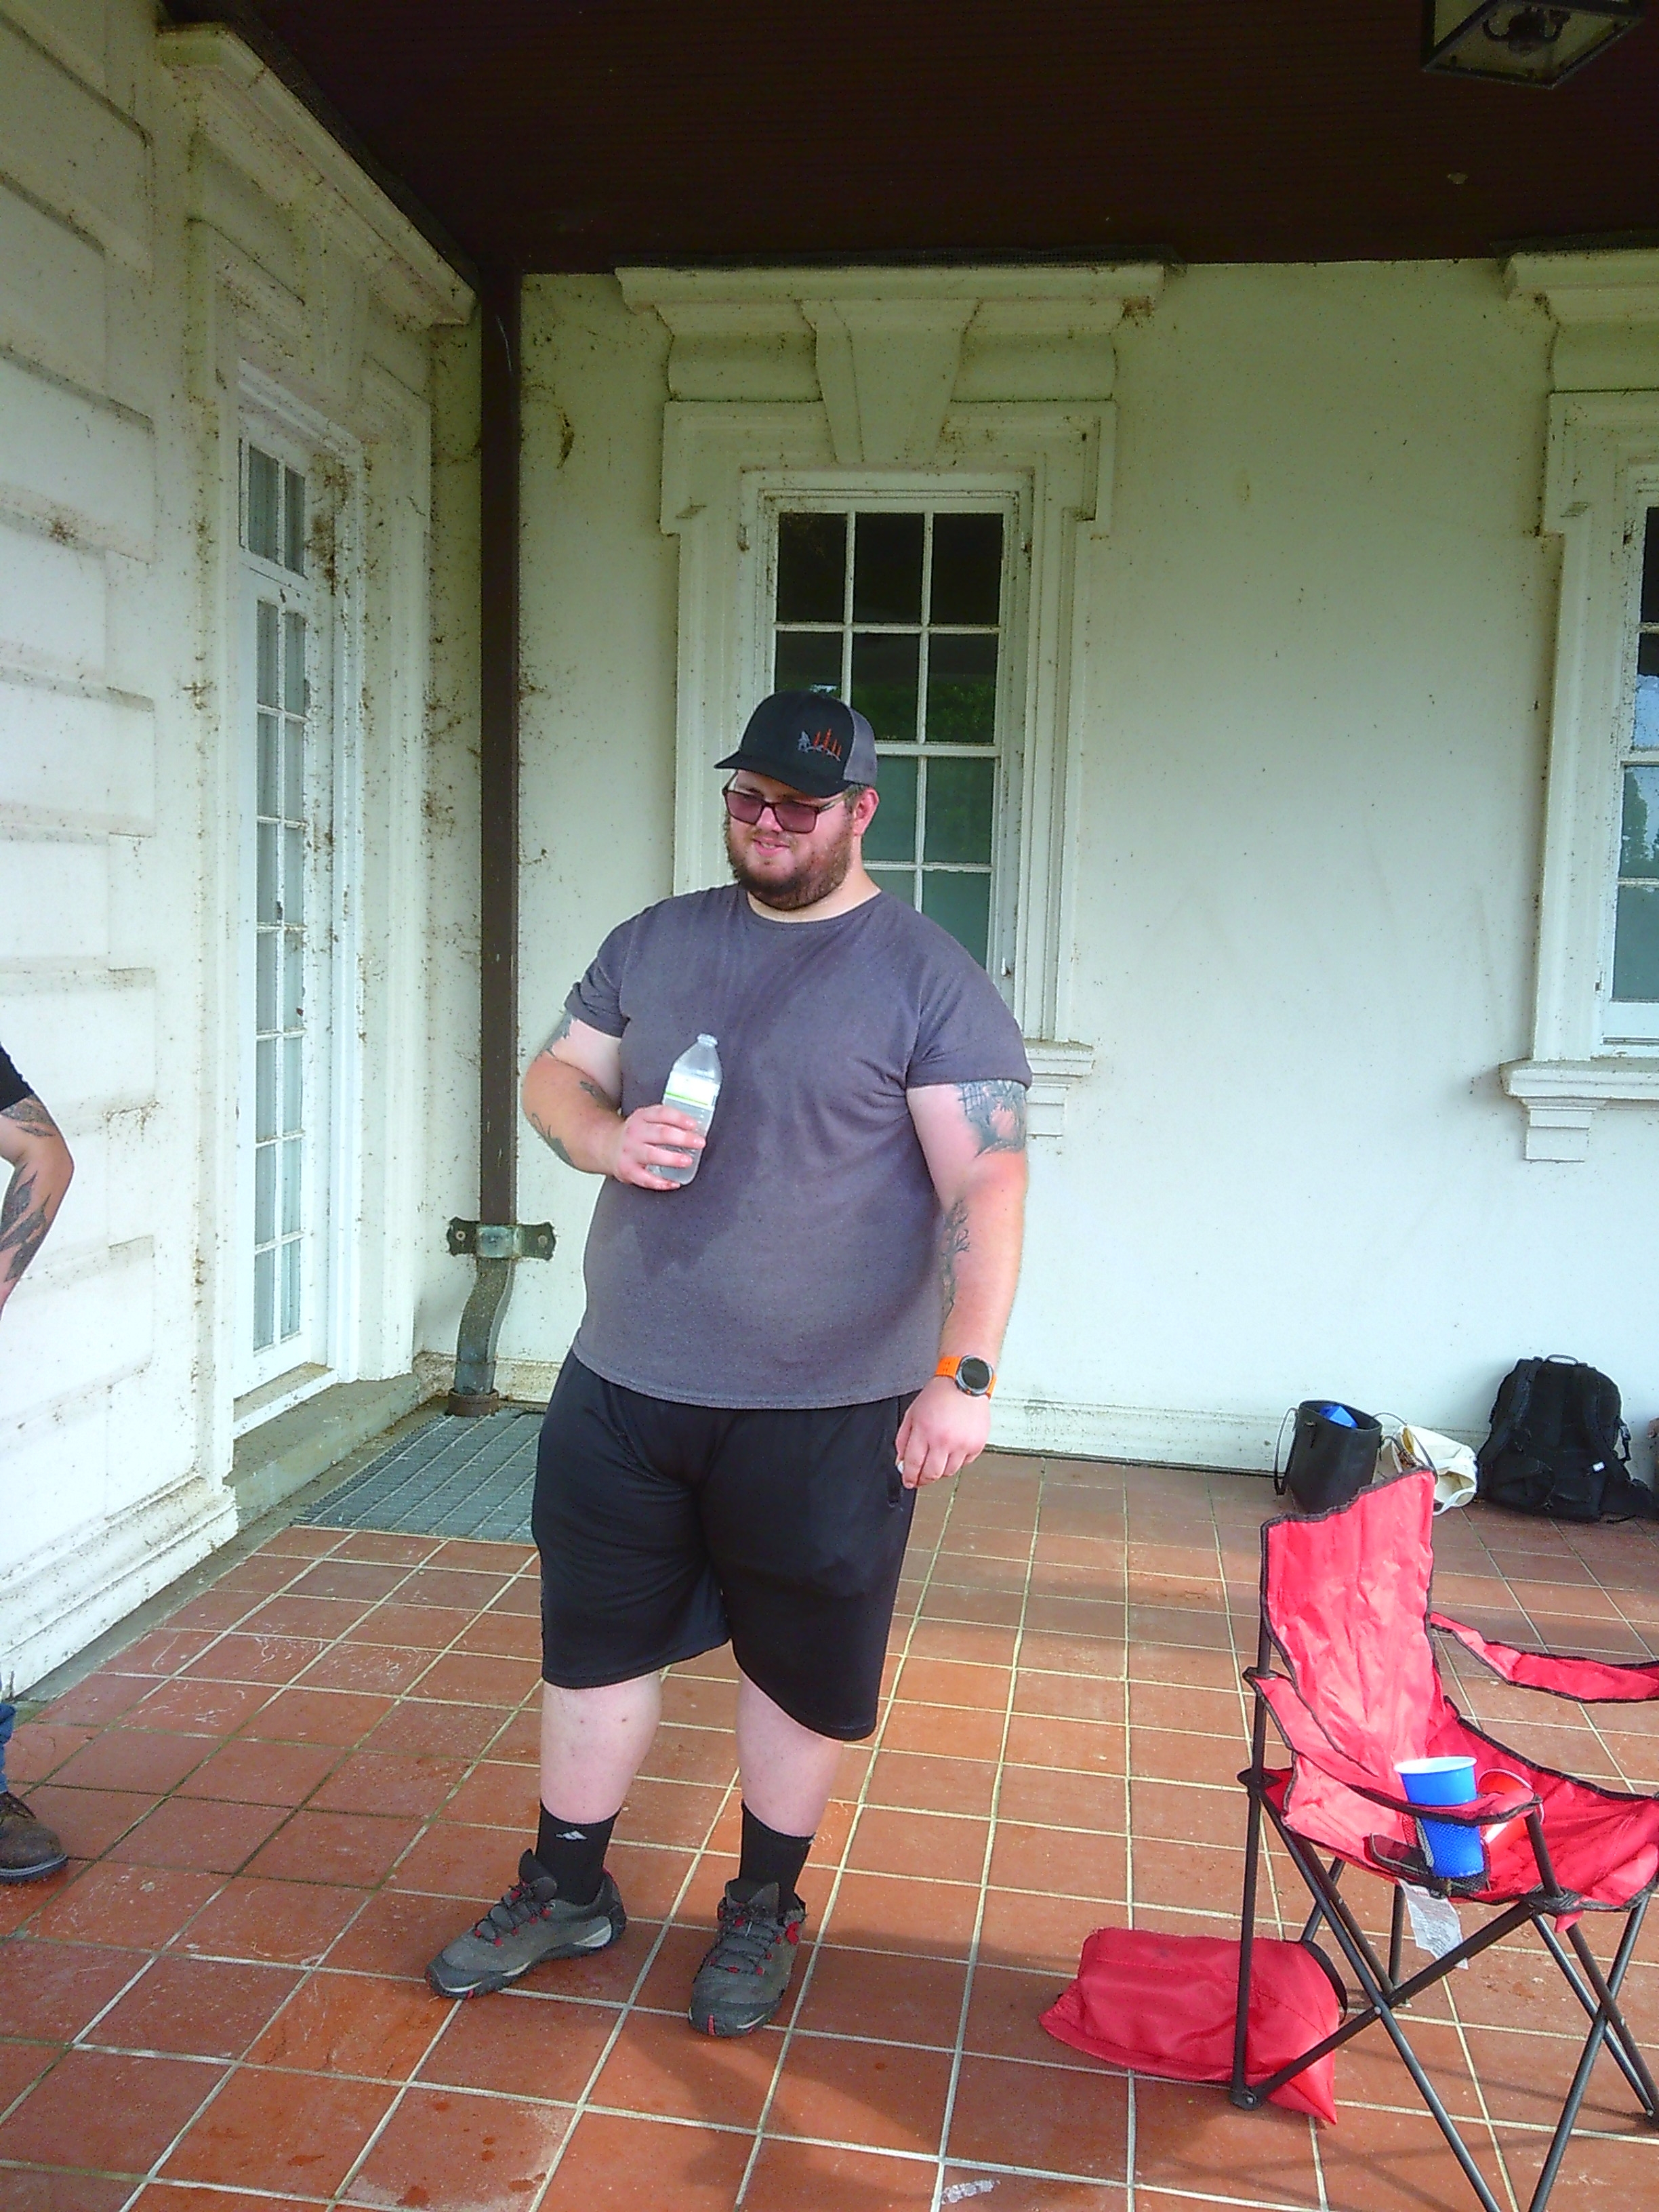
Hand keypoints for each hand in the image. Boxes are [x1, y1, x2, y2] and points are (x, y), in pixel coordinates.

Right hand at [605, 1104, 705, 1189]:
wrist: (607, 1146)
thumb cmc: (635, 1134)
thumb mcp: (646, 1120)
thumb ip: (665, 1121)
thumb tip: (695, 1130)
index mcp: (642, 1117)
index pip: (662, 1113)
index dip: (679, 1118)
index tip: (694, 1124)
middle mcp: (635, 1132)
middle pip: (661, 1133)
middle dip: (683, 1138)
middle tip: (699, 1143)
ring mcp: (630, 1151)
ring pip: (652, 1155)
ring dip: (672, 1158)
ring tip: (687, 1161)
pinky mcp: (627, 1169)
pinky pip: (645, 1178)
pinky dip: (660, 1182)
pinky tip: (673, 1183)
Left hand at [894, 1375, 992, 1489]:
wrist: (965, 1382)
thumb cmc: (939, 1395)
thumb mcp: (912, 1414)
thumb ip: (903, 1440)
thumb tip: (901, 1462)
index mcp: (925, 1431)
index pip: (913, 1464)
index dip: (909, 1477)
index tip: (908, 1481)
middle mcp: (944, 1440)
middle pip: (931, 1474)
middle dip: (923, 1479)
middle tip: (920, 1478)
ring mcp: (962, 1444)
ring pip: (949, 1472)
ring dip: (941, 1470)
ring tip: (938, 1457)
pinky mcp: (976, 1445)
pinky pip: (965, 1463)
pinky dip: (957, 1461)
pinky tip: (954, 1448)